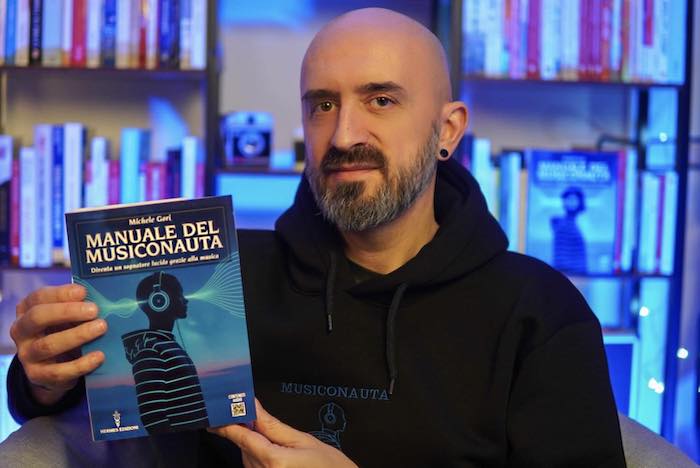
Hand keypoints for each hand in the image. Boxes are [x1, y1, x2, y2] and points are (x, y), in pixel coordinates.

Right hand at [10, 284, 106, 404]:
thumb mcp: (66, 316)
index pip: (39, 297)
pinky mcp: (37, 375)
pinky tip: (99, 356)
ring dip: (77, 335)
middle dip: (67, 312)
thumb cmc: (63, 331)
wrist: (53, 367)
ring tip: (101, 328)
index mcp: (26, 310)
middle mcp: (21, 331)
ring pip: (48, 345)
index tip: (83, 292)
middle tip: (94, 310)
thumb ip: (76, 305)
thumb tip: (98, 297)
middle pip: (38, 318)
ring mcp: (27, 355)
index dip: (60, 293)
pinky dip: (81, 364)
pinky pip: (58, 371)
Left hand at [208, 400, 357, 467]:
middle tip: (265, 424)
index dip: (227, 424)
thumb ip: (273, 425)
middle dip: (249, 432)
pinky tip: (279, 457)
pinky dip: (259, 458)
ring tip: (283, 446)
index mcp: (273, 461)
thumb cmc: (328, 466)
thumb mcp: (303, 440)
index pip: (242, 438)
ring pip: (248, 457)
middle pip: (244, 447)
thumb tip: (253, 406)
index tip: (215, 414)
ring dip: (255, 446)